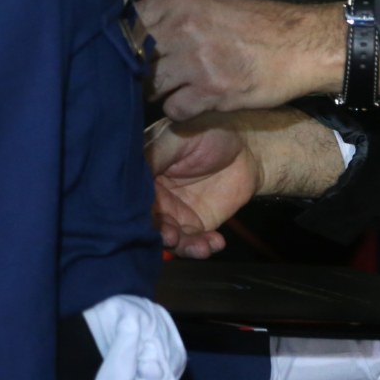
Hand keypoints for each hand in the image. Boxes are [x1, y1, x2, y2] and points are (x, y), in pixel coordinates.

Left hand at [138, 0, 342, 120]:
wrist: (303, 44)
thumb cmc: (259, 27)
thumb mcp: (213, 4)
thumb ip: (175, 16)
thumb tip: (136, 33)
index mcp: (182, 2)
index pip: (129, 24)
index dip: (124, 45)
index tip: (130, 58)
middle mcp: (184, 27)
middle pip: (134, 58)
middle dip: (139, 73)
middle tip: (153, 80)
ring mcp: (196, 60)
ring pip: (150, 87)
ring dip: (161, 93)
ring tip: (183, 88)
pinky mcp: (211, 91)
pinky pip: (175, 109)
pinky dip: (184, 110)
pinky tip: (202, 100)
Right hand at [147, 109, 351, 257]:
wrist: (248, 145)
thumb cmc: (211, 131)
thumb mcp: (179, 137)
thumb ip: (154, 155)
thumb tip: (130, 172)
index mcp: (143, 173)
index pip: (132, 197)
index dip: (136, 211)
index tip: (144, 220)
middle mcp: (154, 197)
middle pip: (148, 223)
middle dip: (159, 234)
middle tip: (171, 237)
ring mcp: (175, 213)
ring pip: (170, 238)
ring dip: (182, 246)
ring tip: (200, 247)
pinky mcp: (197, 225)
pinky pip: (194, 243)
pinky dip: (203, 248)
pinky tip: (214, 243)